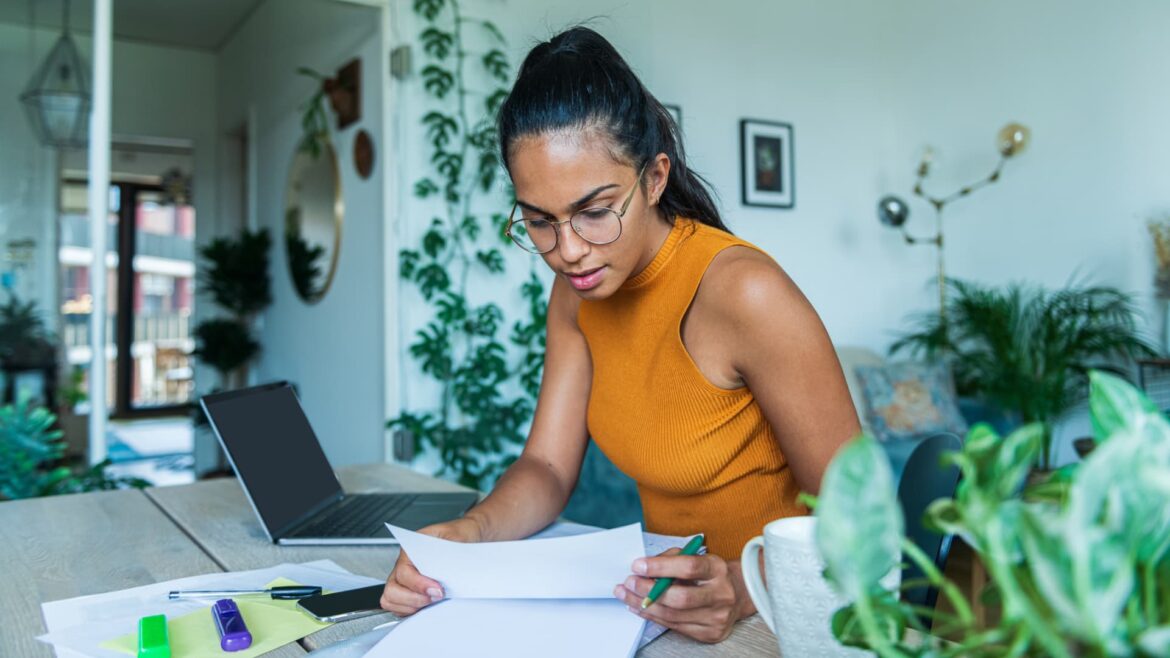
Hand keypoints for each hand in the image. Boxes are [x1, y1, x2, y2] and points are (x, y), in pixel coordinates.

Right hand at [379, 516, 481, 615]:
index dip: (419, 585)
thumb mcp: (458, 536)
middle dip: (414, 599)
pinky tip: (428, 606)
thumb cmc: (459, 534)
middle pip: (392, 589)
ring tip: (432, 602)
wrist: (468, 535)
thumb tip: (446, 572)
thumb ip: (450, 553)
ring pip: (392, 599)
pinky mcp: (411, 590)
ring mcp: (405, 579)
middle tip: (436, 597)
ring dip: (411, 606)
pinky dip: (411, 611)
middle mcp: (405, 564)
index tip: (437, 590)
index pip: (404, 571)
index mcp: (411, 548)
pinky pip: (400, 606)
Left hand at [613, 548, 752, 643]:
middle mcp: (721, 595)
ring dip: (645, 606)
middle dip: (648, 591)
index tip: (638, 565)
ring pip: (673, 616)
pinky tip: (640, 608)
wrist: (737, 593)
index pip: (688, 567)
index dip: (660, 567)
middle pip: (680, 597)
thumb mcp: (695, 556)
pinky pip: (675, 627)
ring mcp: (717, 617)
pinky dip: (653, 617)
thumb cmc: (709, 573)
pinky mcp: (710, 633)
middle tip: (629, 583)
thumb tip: (643, 568)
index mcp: (717, 569)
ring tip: (627, 595)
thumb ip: (671, 559)